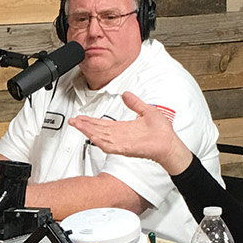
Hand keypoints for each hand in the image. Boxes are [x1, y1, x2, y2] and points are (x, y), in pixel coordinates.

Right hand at [70, 92, 193, 173]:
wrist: (170, 143)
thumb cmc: (162, 132)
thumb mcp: (146, 110)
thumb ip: (135, 103)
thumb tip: (126, 94)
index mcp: (124, 128)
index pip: (103, 124)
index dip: (91, 120)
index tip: (80, 116)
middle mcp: (120, 136)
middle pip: (98, 130)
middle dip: (84, 125)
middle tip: (73, 120)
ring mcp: (122, 143)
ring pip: (100, 137)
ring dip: (88, 131)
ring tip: (77, 125)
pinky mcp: (126, 148)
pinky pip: (110, 145)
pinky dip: (100, 141)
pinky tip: (91, 136)